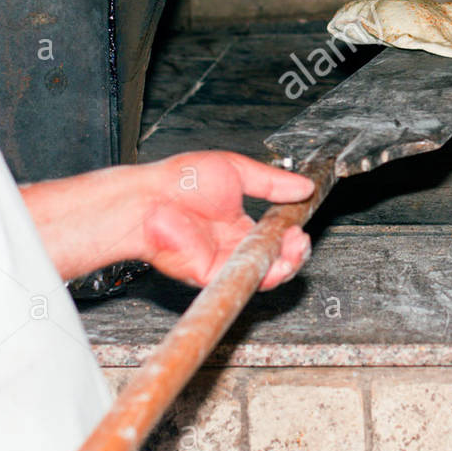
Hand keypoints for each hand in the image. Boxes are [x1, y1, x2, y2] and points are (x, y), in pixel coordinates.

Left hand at [141, 151, 314, 289]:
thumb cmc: (177, 182)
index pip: (274, 235)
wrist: (148, 199)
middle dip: (295, 251)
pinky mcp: (214, 273)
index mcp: (237, 223)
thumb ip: (271, 181)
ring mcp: (224, 260)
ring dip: (288, 262)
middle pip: (275, 258)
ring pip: (266, 273)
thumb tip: (302, 185)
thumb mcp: (235, 170)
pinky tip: (278, 257)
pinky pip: (246, 280)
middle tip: (300, 237)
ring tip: (295, 246)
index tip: (302, 221)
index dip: (293, 232)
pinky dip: (268, 272)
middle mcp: (232, 245)